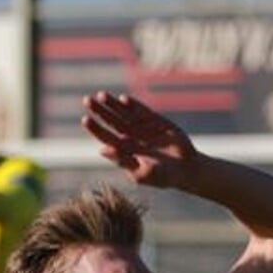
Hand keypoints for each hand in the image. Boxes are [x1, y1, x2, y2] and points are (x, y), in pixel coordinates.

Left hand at [80, 92, 197, 189]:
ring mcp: (142, 127)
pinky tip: (123, 99)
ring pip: (123, 113)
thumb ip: (123, 161)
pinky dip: (133, 105)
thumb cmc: (163, 177)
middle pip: (111, 121)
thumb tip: (102, 150)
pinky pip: (141, 110)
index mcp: (123, 150)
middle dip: (99, 111)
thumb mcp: (142, 173)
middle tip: (87, 100)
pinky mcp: (155, 120)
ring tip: (102, 95)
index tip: (85, 119)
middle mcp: (130, 137)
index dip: (95, 128)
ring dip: (112, 104)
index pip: (105, 137)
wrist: (186, 170)